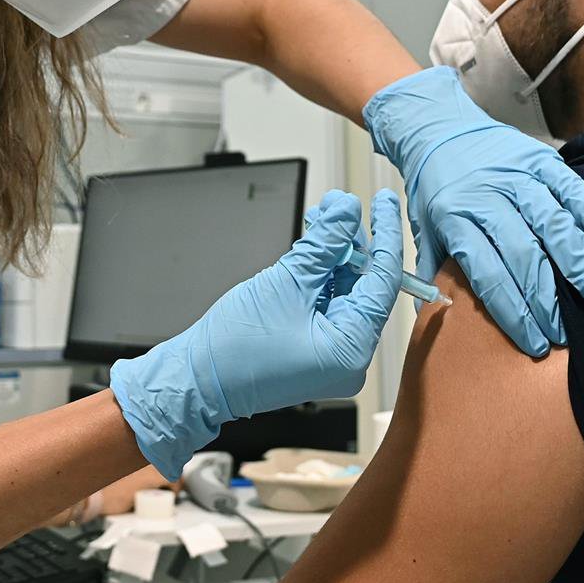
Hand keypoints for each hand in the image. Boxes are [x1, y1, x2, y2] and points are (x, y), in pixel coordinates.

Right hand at [111, 190, 403, 477]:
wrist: (199, 379)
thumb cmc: (235, 347)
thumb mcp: (286, 282)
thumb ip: (324, 243)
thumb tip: (347, 210)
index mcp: (352, 349)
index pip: (383, 281)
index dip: (384, 236)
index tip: (384, 203)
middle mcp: (350, 356)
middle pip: (365, 285)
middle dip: (353, 242)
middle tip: (342, 205)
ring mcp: (333, 354)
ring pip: (346, 291)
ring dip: (335, 255)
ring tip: (323, 218)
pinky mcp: (316, 348)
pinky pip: (329, 304)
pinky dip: (322, 275)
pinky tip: (315, 246)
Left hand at [365, 66, 583, 356]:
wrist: (437, 126)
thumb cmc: (433, 186)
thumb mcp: (422, 227)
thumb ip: (433, 268)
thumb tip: (439, 313)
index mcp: (454, 218)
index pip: (489, 276)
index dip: (515, 313)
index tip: (535, 342)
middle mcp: (486, 196)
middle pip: (524, 255)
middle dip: (548, 300)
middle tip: (567, 332)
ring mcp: (514, 175)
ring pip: (553, 223)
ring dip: (579, 262)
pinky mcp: (538, 157)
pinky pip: (570, 187)